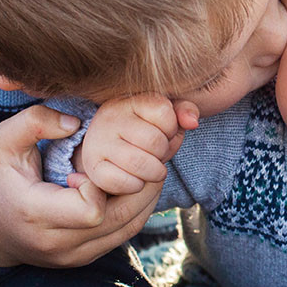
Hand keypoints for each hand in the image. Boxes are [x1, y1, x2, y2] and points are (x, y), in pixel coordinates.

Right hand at [0, 104, 164, 267]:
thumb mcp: (4, 142)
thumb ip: (34, 122)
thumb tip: (76, 123)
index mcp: (35, 214)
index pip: (91, 209)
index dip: (102, 182)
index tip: (89, 165)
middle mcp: (57, 243)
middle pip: (121, 218)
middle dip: (139, 184)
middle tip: (144, 155)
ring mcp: (74, 256)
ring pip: (130, 227)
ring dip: (144, 196)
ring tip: (144, 168)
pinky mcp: (86, 258)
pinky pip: (125, 235)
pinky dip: (137, 209)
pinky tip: (135, 186)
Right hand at [79, 94, 199, 194]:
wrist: (106, 151)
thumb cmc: (142, 133)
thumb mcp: (165, 117)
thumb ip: (183, 111)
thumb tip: (192, 122)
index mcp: (128, 101)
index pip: (164, 112)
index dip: (171, 128)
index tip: (163, 132)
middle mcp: (109, 118)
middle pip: (154, 141)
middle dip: (164, 152)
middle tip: (156, 154)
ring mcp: (98, 143)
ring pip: (140, 163)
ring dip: (154, 172)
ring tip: (151, 168)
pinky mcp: (93, 167)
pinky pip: (122, 182)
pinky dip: (136, 186)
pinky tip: (135, 179)